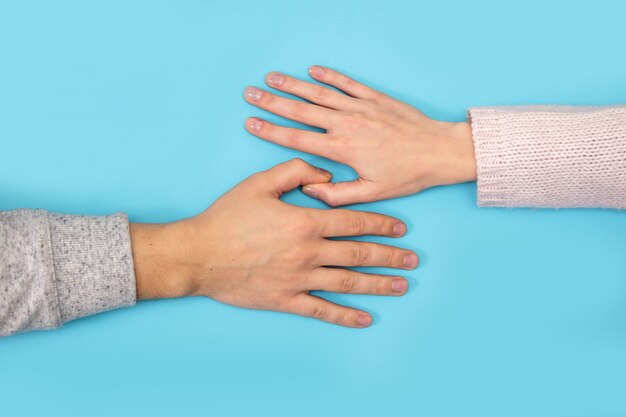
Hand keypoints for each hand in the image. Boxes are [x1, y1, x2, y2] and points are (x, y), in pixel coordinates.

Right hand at [130, 159, 417, 327]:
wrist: (198, 254)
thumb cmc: (227, 217)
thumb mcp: (259, 182)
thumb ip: (295, 172)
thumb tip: (325, 176)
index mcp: (305, 222)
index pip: (353, 221)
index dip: (380, 224)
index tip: (401, 227)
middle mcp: (308, 252)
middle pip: (359, 254)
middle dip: (389, 255)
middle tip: (412, 259)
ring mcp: (299, 279)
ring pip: (348, 282)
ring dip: (378, 284)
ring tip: (401, 285)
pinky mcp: (286, 300)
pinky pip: (322, 310)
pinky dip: (345, 315)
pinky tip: (365, 318)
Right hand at [243, 66, 476, 205]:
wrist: (438, 152)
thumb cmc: (407, 175)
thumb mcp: (371, 193)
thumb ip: (337, 194)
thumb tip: (309, 189)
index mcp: (342, 149)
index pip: (297, 139)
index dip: (271, 131)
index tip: (251, 122)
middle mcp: (347, 124)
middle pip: (301, 111)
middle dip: (273, 102)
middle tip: (250, 93)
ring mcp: (361, 108)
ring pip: (320, 93)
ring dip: (294, 84)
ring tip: (272, 77)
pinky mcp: (375, 98)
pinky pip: (348, 83)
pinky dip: (330, 75)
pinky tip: (314, 69)